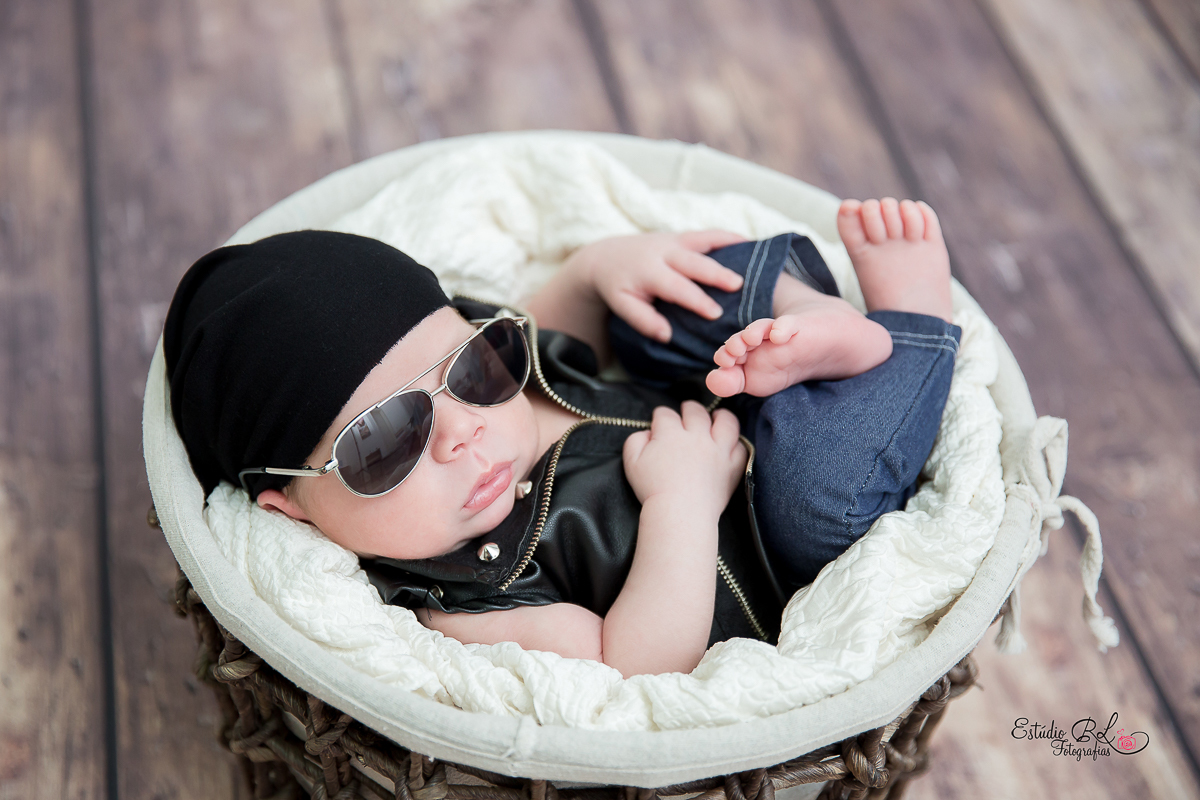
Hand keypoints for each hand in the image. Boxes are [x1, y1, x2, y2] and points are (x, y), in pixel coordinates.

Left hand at [567, 231, 746, 341]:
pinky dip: (729, 237)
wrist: (607, 256)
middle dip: (716, 273)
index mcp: (648, 271)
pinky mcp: (683, 236)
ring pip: (705, 240)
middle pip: (694, 261)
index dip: (696, 300)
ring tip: (755, 258)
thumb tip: (667, 336)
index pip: (676, 287)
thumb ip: (643, 320)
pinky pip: (709, 234)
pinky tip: (750, 244)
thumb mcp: (623, 305)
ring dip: (730, 247)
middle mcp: (663, 252)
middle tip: (739, 285)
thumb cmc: (618, 287)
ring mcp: (675, 240)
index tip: (715, 314)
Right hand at [622, 402, 746, 514]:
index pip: (665, 414)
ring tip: (717, 416)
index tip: (659, 421)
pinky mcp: (732, 466)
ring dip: (720, 416)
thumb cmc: (652, 489)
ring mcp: (718, 450)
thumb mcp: (632, 462)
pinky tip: (731, 444)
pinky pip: (740, 448)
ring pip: (726, 421)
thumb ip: (635, 440)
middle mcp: (697, 436)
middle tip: (687, 411)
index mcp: (670, 433)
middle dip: (689, 408)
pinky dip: (736, 444)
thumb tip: (647, 432)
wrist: (680, 513)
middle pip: (696, 411)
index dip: (660, 416)